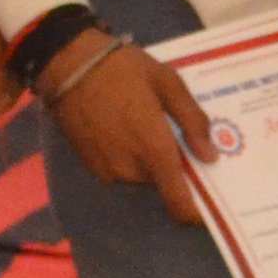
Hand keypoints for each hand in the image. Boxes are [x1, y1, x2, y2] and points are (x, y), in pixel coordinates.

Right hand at [45, 35, 210, 224]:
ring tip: (144, 123)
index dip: (195, 213)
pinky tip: (123, 125)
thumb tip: (210, 157)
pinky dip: (127, 154)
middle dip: (171, 165)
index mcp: (155, 152)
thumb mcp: (168, 83)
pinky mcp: (90, 165)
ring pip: (141, 175)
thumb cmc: (123, 68)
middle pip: (162, 182)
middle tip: (171, 132)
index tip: (208, 203)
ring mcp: (107, 170)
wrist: (67, 63)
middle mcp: (132, 170)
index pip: (180, 204)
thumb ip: (193, 122)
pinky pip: (120, 168)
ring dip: (147, 158)